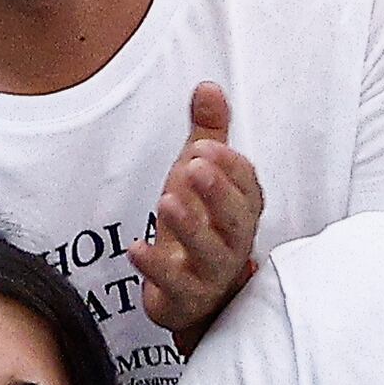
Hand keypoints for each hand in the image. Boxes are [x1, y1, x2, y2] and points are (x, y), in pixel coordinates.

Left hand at [129, 84, 262, 349]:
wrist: (190, 294)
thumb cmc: (199, 227)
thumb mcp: (199, 177)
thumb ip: (208, 134)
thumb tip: (209, 86)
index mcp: (243, 210)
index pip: (247, 187)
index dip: (229, 167)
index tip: (204, 146)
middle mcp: (235, 242)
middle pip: (237, 219)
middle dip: (218, 192)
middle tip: (193, 165)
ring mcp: (213, 274)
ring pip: (211, 253)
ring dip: (190, 226)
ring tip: (167, 199)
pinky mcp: (187, 298)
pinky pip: (177, 285)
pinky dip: (157, 267)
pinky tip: (135, 248)